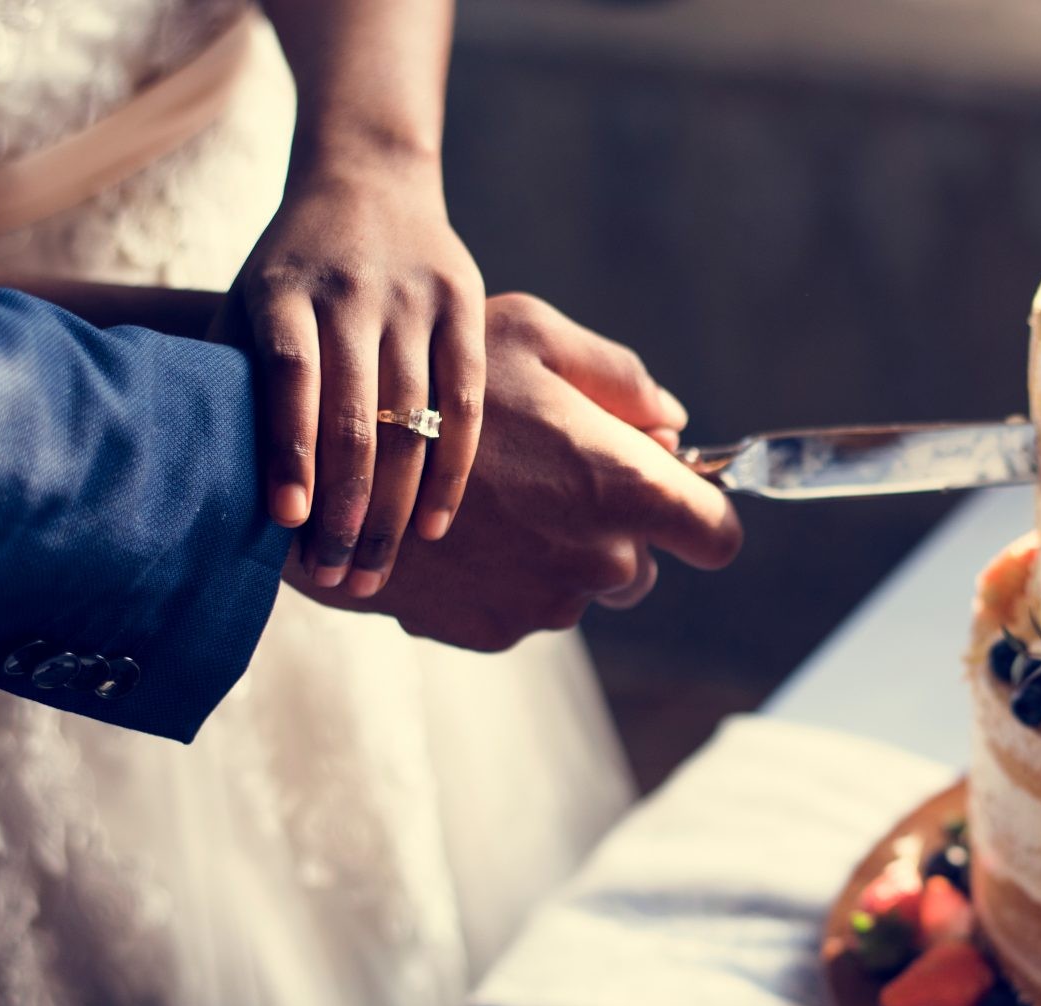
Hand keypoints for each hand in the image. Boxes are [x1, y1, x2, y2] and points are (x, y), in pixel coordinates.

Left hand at [226, 162, 510, 595]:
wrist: (371, 181)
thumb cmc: (292, 269)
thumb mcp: (247, 302)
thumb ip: (237, 378)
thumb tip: (210, 484)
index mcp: (284, 289)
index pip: (291, 379)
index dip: (289, 453)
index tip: (287, 524)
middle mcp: (352, 291)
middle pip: (356, 416)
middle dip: (347, 509)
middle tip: (336, 578)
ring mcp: (414, 299)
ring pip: (411, 422)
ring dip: (394, 509)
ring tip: (376, 572)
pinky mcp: (466, 307)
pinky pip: (465, 405)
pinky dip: (450, 473)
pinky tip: (432, 526)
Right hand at [285, 294, 740, 647]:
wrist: (324, 469)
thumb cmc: (430, 383)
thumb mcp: (529, 338)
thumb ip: (620, 379)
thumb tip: (671, 422)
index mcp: (621, 488)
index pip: (716, 534)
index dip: (700, 512)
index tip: (669, 493)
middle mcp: (597, 562)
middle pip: (641, 563)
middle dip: (611, 527)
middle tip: (545, 474)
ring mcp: (545, 606)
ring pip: (579, 586)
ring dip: (553, 551)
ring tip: (489, 498)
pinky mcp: (493, 633)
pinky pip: (523, 605)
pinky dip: (501, 575)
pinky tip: (457, 531)